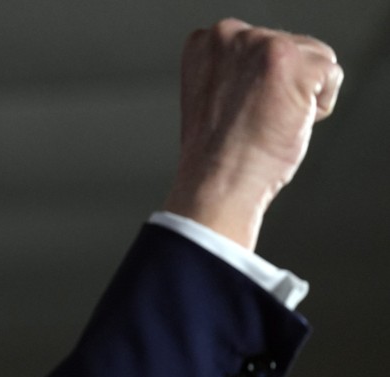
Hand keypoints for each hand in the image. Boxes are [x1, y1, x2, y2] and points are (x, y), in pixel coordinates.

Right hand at [163, 18, 343, 250]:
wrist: (215, 183)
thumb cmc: (216, 155)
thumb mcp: (214, 98)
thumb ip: (236, 71)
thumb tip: (270, 71)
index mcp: (204, 42)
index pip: (261, 47)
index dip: (259, 84)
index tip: (237, 113)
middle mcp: (228, 34)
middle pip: (292, 48)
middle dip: (282, 86)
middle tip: (252, 122)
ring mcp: (259, 44)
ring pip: (314, 58)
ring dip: (301, 95)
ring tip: (266, 122)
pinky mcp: (289, 60)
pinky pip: (330, 75)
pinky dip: (317, 107)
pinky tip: (285, 123)